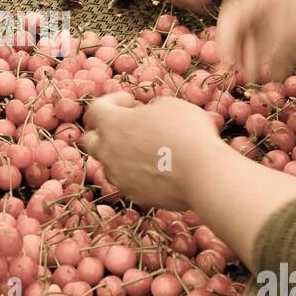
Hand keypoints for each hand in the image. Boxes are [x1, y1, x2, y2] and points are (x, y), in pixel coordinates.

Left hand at [82, 93, 223, 210]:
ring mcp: (119, 177)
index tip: (132, 101)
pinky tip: (158, 169)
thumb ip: (150, 107)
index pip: (95, 109)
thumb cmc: (187, 131)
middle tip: (129, 126)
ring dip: (121, 155)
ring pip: (109, 165)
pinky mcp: (134, 195)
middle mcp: (108, 152)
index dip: (112, 101)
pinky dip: (137, 174)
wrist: (204, 174)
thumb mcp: (170, 104)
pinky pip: (128, 182)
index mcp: (112, 124)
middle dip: (106, 131)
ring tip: (146, 149)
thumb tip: (147, 115)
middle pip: (91, 141)